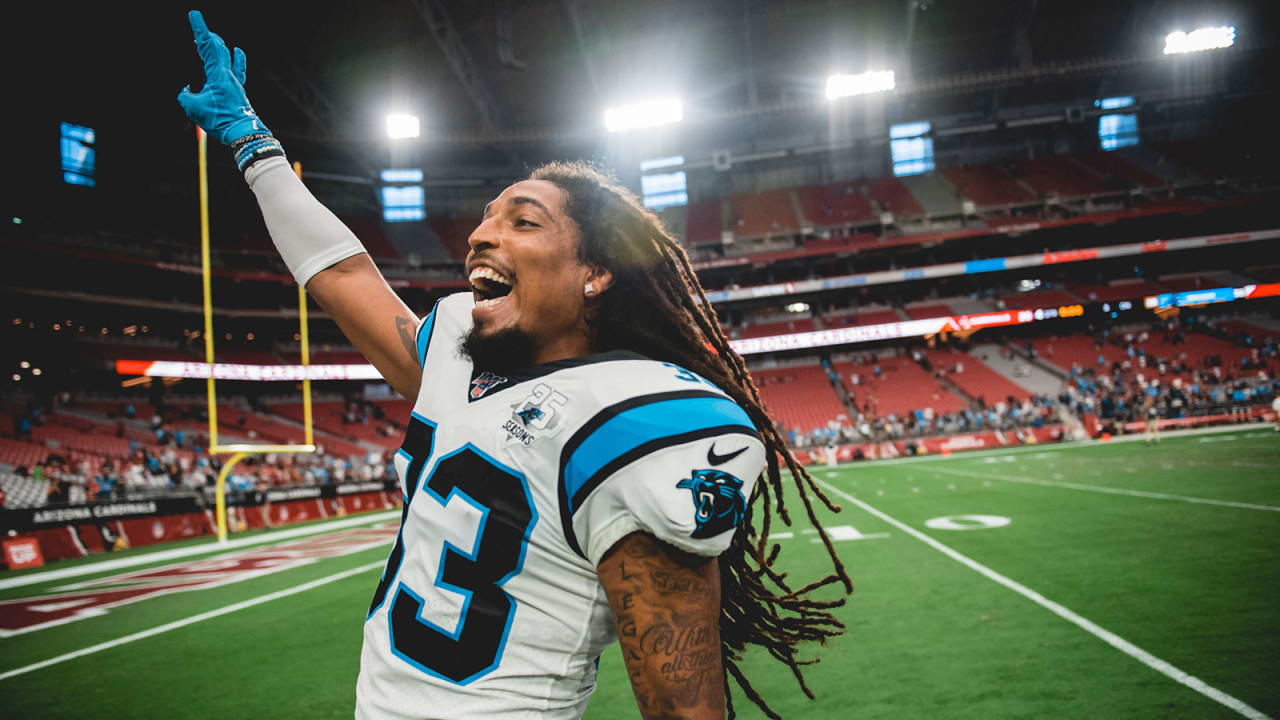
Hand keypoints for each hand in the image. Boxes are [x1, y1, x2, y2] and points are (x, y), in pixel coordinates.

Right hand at [176, 10, 269, 144]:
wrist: (243, 133)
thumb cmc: (221, 120)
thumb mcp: (193, 108)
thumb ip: (185, 96)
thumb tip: (187, 92)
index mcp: (218, 74)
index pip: (208, 46)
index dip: (200, 29)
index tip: (195, 15)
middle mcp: (229, 75)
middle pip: (219, 48)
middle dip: (207, 36)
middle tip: (199, 28)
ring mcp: (235, 82)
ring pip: (228, 56)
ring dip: (219, 46)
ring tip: (212, 38)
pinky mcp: (239, 91)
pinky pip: (238, 69)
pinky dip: (237, 58)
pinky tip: (237, 52)